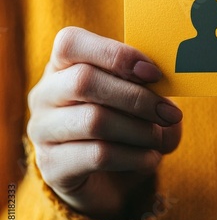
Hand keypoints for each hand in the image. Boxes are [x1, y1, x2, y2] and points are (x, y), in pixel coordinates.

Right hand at [27, 27, 181, 219]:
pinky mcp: (52, 167)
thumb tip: (169, 101)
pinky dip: (135, 156)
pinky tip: (151, 158)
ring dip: (139, 129)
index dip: (115, 54)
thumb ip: (150, 90)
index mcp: (63, 65)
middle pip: (84, 81)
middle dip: (136, 97)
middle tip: (170, 113)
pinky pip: (98, 155)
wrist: (105, 177)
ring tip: (160, 137)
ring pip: (94, 120)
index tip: (154, 73)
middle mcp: (44, 94)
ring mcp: (43, 132)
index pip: (71, 43)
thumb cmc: (123, 123)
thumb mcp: (138, 98)